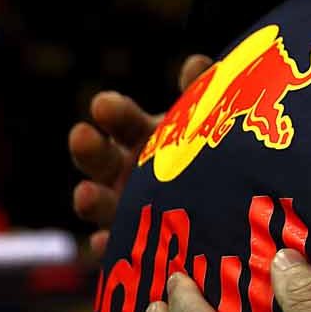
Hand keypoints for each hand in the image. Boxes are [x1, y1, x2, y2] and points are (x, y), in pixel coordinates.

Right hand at [69, 56, 211, 254]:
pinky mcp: (133, 245)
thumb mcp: (209, 124)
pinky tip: (106, 244)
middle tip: (82, 136)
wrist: (228, 205)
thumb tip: (197, 63)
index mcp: (142, 137)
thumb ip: (203, 97)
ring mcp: (124, 210)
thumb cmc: (211, 154)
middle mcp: (125, 172)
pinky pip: (118, 248)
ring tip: (85, 193)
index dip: (112, 112)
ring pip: (99, 203)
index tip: (103, 104)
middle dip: (89, 148)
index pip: (121, 119)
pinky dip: (110, 246)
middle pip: (99, 158)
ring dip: (89, 198)